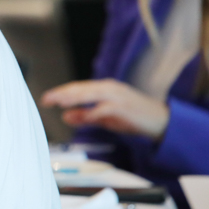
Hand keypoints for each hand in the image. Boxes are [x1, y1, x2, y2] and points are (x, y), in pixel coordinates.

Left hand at [41, 79, 169, 140]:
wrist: (161, 121)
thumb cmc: (133, 117)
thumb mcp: (105, 118)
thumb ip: (85, 116)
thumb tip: (65, 117)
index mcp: (104, 89)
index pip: (78, 88)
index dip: (61, 92)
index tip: (46, 98)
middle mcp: (109, 88)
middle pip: (81, 88)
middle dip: (63, 94)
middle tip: (47, 99)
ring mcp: (118, 96)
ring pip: (91, 94)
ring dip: (75, 98)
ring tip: (60, 102)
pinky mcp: (125, 107)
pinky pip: (106, 108)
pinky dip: (94, 112)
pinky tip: (84, 117)